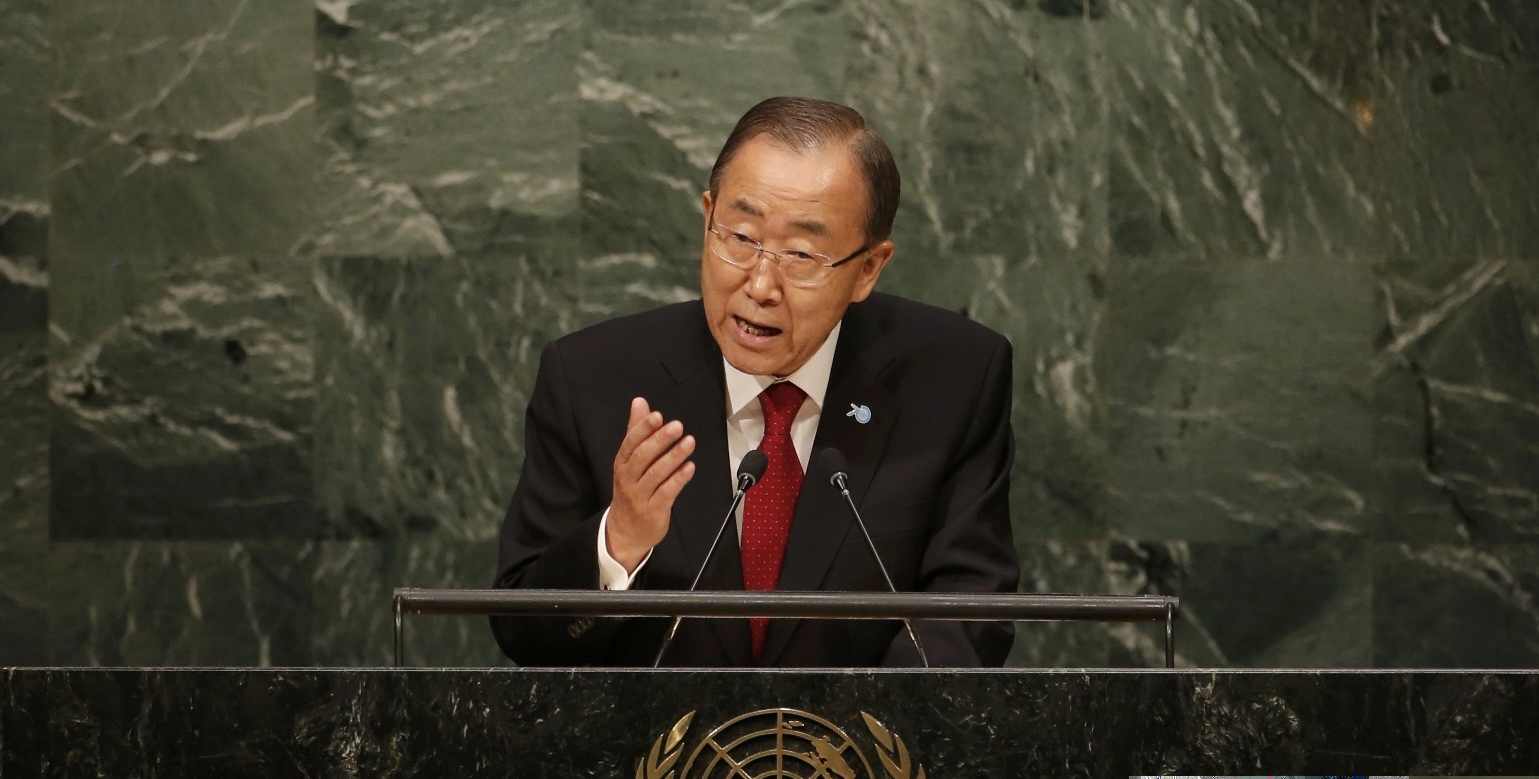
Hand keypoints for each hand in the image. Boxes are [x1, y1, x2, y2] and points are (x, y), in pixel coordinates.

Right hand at [607, 397, 695, 571]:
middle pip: (642, 457)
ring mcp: (640, 496)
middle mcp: (628, 478)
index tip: (657, 415)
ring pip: (656, 475)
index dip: (643, 429)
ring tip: (689, 442)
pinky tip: (690, 467)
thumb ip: (636, 430)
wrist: (625, 531)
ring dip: (673, 457)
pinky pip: (667, 493)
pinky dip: (678, 480)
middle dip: (660, 440)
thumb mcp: (630, 460)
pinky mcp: (654, 511)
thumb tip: (639, 402)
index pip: (630, 443)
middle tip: (677, 426)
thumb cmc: (631, 489)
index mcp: (622, 463)